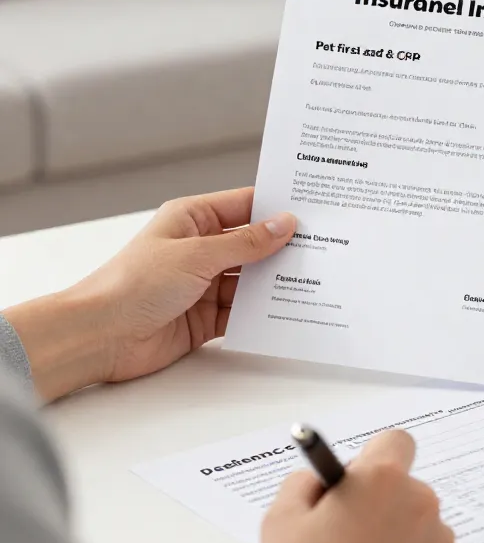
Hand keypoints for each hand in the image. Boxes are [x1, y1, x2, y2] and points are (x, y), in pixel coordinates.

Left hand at [3, 187, 294, 401]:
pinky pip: (245, 311)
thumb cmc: (132, 284)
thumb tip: (284, 225)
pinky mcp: (206, 317)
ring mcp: (204, 283)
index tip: (314, 211)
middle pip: (254, 245)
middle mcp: (200, 249)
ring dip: (277, 283)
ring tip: (316, 280)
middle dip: (285, 248)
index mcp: (192, 219)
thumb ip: (245, 243)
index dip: (278, 208)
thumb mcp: (196, 255)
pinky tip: (290, 311)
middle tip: (326, 248)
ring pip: (253, 279)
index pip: (245, 206)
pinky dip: (264, 313)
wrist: (98, 336)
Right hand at [260, 431, 457, 542]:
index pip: (394, 442)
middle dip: (378, 505)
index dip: (372, 461)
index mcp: (381, 481)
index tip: (355, 485)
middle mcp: (420, 504)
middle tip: (343, 540)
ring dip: (394, 540)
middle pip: (404, 489)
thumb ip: (302, 484)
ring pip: (416, 527)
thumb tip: (319, 477)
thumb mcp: (279, 524)